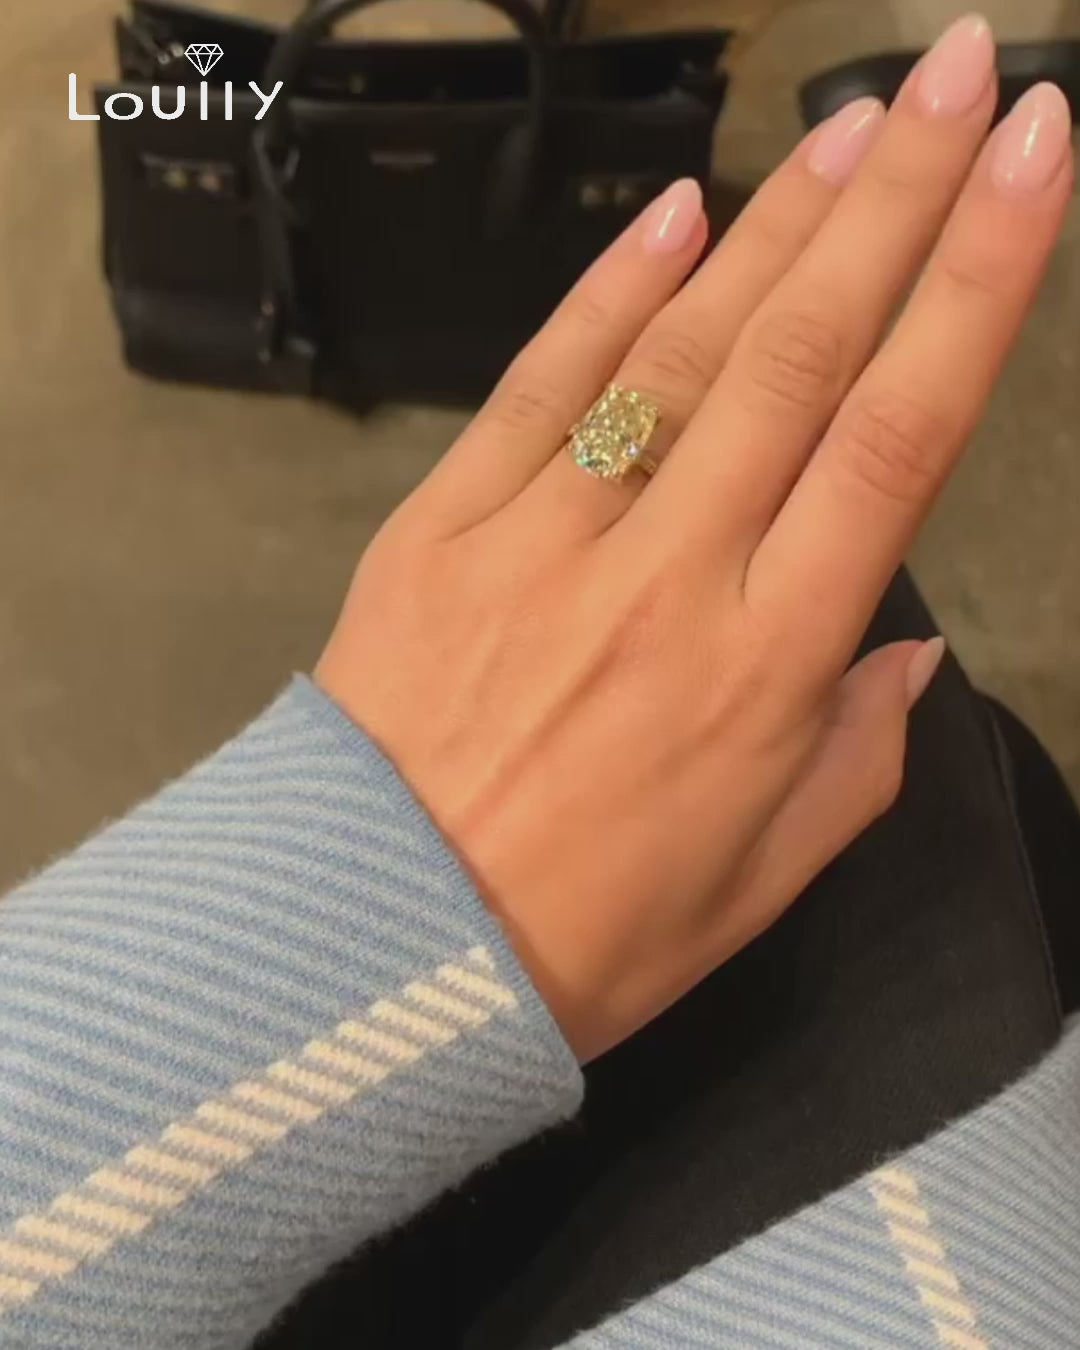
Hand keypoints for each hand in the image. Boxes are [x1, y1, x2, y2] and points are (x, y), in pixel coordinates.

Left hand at [317, 17, 1071, 1061]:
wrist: (376, 948)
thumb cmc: (585, 935)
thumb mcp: (760, 881)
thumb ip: (856, 754)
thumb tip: (907, 643)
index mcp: (771, 664)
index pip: (902, 438)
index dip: (979, 283)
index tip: (1035, 162)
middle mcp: (673, 574)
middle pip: (806, 354)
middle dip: (899, 199)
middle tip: (966, 75)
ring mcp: (548, 538)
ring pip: (684, 349)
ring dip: (781, 222)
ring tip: (857, 123)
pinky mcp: (443, 527)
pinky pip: (540, 389)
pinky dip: (606, 290)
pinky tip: (676, 210)